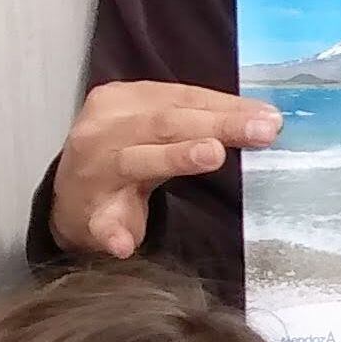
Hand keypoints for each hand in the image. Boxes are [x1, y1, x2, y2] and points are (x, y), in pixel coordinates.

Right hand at [51, 82, 279, 259]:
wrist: (71, 201)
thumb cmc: (123, 155)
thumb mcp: (158, 130)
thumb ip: (202, 121)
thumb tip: (264, 120)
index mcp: (121, 101)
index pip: (181, 98)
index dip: (226, 106)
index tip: (268, 117)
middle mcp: (102, 131)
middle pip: (164, 123)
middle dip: (216, 126)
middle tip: (261, 132)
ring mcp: (92, 173)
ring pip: (135, 160)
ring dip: (174, 157)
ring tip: (212, 155)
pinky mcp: (86, 215)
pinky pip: (100, 223)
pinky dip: (112, 232)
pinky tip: (125, 243)